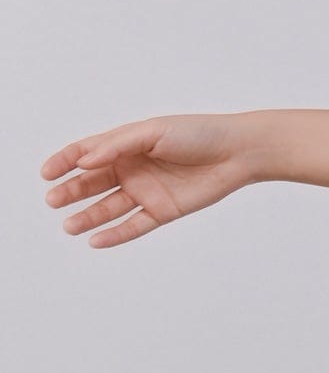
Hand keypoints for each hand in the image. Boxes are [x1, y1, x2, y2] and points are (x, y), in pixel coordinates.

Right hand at [40, 112, 260, 247]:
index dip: (65, 162)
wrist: (237, 152)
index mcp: (126, 144)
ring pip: (109, 207)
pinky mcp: (163, 211)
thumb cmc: (197, 133)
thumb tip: (84, 160)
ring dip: (87, 216)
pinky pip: (134, 225)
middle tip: (52, 200)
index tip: (47, 173)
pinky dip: (115, 234)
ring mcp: (146, 191)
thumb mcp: (153, 132)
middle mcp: (132, 168)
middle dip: (71, 191)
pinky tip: (95, 240)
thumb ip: (117, 146)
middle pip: (93, 182)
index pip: (86, 153)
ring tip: (68, 225)